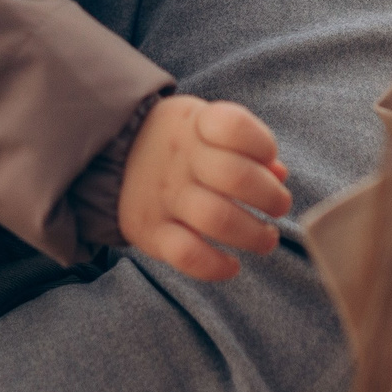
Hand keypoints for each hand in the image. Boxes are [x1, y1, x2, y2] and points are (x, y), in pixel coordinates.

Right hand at [117, 94, 292, 280]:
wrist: (112, 156)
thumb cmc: (180, 144)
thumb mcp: (207, 126)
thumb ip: (247, 146)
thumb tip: (279, 174)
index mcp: (196, 125)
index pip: (234, 126)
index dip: (262, 144)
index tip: (268, 158)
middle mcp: (180, 159)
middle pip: (235, 176)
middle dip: (270, 197)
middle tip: (278, 206)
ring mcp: (165, 196)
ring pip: (217, 219)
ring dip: (253, 234)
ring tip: (265, 237)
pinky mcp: (150, 231)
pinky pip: (186, 255)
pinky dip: (215, 266)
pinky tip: (231, 265)